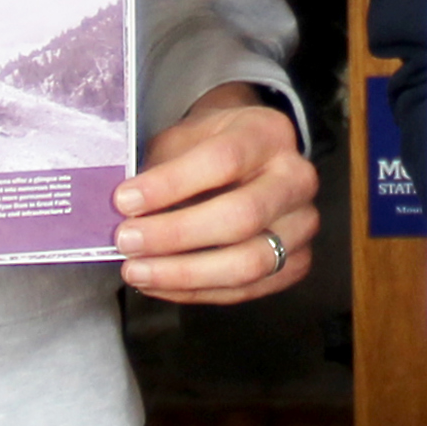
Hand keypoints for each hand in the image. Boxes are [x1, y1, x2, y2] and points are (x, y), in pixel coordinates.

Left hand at [119, 82, 317, 303]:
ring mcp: (302, 224)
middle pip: (241, 216)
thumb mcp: (184, 137)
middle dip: (176, 235)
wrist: (252, 158)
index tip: (125, 201)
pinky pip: (246, 289)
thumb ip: (159, 169)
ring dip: (185, 273)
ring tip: (138, 271)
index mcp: (268, 134)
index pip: (223, 160)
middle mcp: (296, 179)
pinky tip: (159, 284)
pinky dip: (196, 291)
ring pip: (249, 262)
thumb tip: (124, 213)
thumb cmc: (209, 147)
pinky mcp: (296, 262)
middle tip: (127, 241)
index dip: (170, 184)